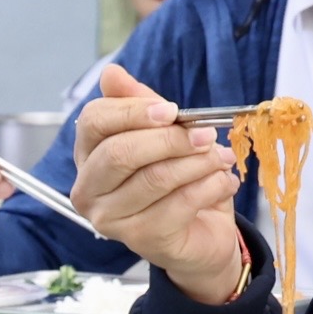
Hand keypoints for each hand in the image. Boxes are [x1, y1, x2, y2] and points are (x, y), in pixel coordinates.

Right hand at [72, 64, 248, 306]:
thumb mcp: (161, 134)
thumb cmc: (176, 180)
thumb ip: (139, 103)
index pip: (95, 122)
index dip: (134, 111)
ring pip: (155, 178)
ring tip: (222, 157)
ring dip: (198, 162)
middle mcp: (89, 189)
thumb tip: (112, 73)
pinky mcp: (142, 239)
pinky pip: (180, 203)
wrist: (200, 234)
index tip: (172, 110)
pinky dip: (210, 187)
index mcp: (87, 155)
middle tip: (206, 134)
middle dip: (170, 139)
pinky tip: (225, 181)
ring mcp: (111, 218)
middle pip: (121, 152)